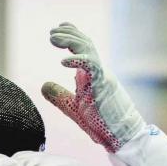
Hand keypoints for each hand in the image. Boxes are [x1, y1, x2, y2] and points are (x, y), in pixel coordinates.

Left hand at [41, 22, 144, 152]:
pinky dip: (78, 60)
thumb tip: (44, 85)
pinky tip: (63, 61)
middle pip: (86, 44)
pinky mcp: (103, 86)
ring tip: (54, 38)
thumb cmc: (102, 123)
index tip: (59, 28)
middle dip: (69, 35)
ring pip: (89, 50)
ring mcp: (102, 77)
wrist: (122, 136)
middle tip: (52, 33)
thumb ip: (59, 96)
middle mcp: (98, 72)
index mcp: (92, 75)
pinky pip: (92, 67)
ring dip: (71, 41)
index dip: (73, 35)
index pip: (84, 48)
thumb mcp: (74, 107)